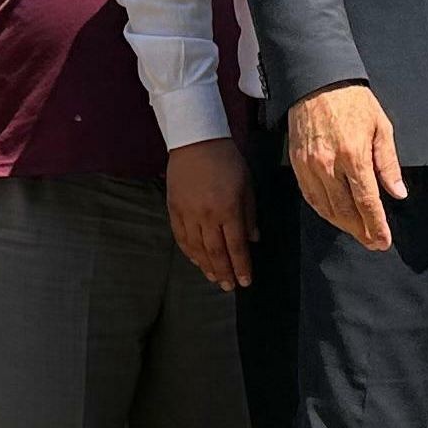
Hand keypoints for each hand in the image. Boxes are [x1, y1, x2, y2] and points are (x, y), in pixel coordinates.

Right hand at [165, 138, 257, 290]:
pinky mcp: (174, 209)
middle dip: (224, 273)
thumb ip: (250, 214)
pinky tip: (196, 261)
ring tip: (213, 279)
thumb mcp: (246, 184)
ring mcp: (187, 213)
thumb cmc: (227, 160)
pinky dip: (189, 252)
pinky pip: (181, 237)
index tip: (245, 281)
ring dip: (206, 267)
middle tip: (229, 287)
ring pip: (196, 249)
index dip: (241, 266)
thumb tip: (253, 239)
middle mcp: (206, 215)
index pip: (236, 246)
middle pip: (215, 252)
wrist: (195, 140)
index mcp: (228, 209)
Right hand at [286, 82, 405, 251]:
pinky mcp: (297, 164)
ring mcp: (310, 165)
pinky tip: (335, 216)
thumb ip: (388, 164)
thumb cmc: (353, 101)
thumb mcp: (381, 127)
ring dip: (343, 225)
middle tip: (373, 243)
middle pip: (345, 211)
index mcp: (354, 155)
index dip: (376, 225)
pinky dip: (324, 211)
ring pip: (326, 208)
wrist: (316, 81)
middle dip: (361, 231)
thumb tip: (398, 193)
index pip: (367, 201)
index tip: (384, 241)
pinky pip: (310, 196)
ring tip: (358, 232)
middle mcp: (329, 164)